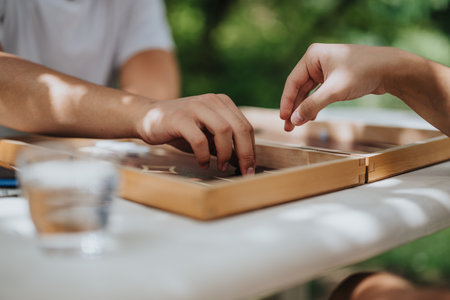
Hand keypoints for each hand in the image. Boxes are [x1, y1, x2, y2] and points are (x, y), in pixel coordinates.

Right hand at [136, 93, 255, 174]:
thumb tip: (243, 162)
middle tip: (244, 172)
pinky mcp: (180, 118)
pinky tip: (202, 163)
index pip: (245, 127)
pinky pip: (200, 139)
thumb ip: (223, 145)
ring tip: (221, 167)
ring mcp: (196, 107)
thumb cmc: (180, 129)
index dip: (251, 150)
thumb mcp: (206, 135)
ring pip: (224, 131)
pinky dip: (204, 155)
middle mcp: (212, 101)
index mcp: (222, 103)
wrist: (146, 117)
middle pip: (240, 128)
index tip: (250, 169)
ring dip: (225, 154)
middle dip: (245, 153)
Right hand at [280, 43, 396, 130]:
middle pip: (299, 88)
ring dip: (304, 108)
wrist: (391, 69)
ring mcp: (326, 69)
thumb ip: (312, 105)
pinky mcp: (335, 77)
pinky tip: (311, 117)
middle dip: (294, 108)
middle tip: (288, 127)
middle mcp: (317, 61)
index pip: (292, 82)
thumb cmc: (363, 73)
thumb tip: (295, 120)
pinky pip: (319, 93)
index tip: (283, 119)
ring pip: (309, 92)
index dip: (287, 102)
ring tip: (298, 125)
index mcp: (313, 56)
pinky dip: (315, 105)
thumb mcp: (334, 91)